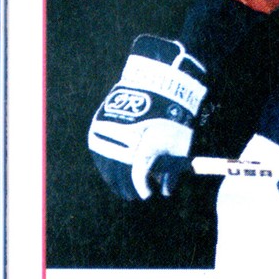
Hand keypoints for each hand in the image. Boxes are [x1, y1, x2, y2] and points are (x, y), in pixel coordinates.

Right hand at [88, 36, 207, 200]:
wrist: (158, 83)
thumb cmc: (173, 116)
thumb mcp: (180, 145)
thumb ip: (172, 172)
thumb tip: (166, 192)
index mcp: (144, 146)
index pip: (138, 178)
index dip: (142, 189)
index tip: (148, 194)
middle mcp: (123, 140)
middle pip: (119, 173)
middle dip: (126, 187)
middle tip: (133, 195)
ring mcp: (109, 132)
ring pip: (105, 163)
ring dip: (113, 177)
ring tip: (122, 186)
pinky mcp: (100, 124)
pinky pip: (98, 150)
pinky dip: (105, 162)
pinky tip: (113, 168)